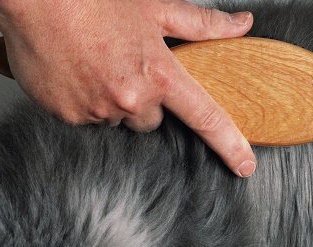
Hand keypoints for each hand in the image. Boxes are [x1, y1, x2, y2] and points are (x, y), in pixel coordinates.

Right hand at [0, 0, 256, 176]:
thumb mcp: (155, 8)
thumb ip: (202, 25)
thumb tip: (241, 25)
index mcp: (159, 74)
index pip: (206, 117)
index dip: (230, 144)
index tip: (245, 165)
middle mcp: (131, 99)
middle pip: (151, 120)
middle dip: (144, 101)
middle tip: (125, 67)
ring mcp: (97, 111)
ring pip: (117, 119)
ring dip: (112, 100)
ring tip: (96, 64)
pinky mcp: (68, 116)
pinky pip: (85, 119)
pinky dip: (84, 101)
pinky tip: (76, 71)